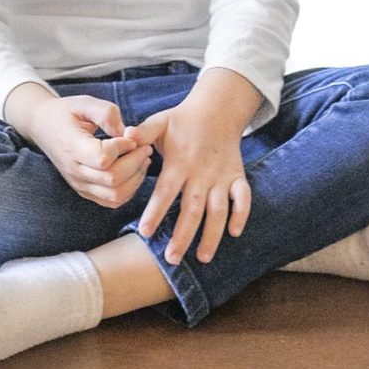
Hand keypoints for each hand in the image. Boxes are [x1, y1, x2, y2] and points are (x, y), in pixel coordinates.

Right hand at [22, 91, 152, 207]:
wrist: (43, 127)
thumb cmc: (66, 112)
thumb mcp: (84, 102)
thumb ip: (106, 113)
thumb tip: (125, 132)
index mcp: (72, 147)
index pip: (102, 158)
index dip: (123, 147)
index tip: (129, 135)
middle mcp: (75, 171)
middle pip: (113, 179)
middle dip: (136, 163)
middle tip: (145, 146)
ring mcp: (79, 184)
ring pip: (115, 195)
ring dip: (136, 178)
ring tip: (143, 158)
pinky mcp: (85, 191)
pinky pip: (112, 201)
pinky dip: (129, 189)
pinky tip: (134, 171)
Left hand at [126, 97, 250, 264]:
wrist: (217, 109)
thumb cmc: (182, 120)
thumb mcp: (160, 121)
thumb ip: (143, 132)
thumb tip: (125, 137)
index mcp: (180, 161)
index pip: (166, 190)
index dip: (155, 211)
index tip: (144, 232)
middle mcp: (201, 172)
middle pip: (193, 207)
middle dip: (183, 235)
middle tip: (171, 259)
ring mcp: (221, 175)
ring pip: (218, 209)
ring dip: (212, 234)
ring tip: (202, 257)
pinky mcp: (237, 175)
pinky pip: (243, 196)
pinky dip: (241, 213)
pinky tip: (234, 232)